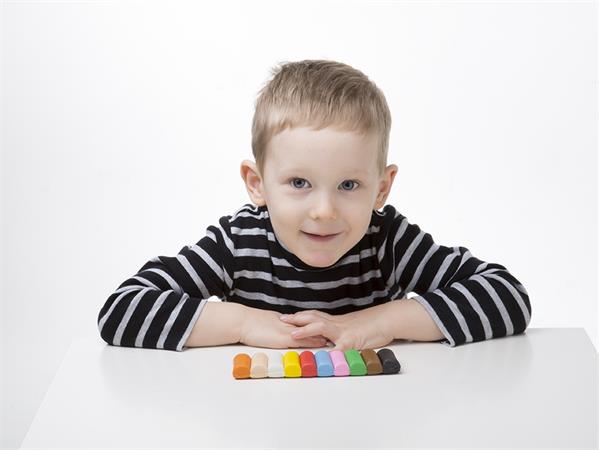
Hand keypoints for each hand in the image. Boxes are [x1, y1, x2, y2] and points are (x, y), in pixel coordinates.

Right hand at [239, 306, 328, 348]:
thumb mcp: (268, 323)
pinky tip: (322, 344)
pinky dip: (313, 342)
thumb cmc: (251, 324)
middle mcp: (290, 325)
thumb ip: (277, 326)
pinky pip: (302, 340)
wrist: (242, 322)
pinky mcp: (284, 339)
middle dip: (324, 329)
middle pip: (311, 326)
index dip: (317, 324)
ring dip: (322, 335)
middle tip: (337, 332)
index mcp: (286, 321)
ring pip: (310, 332)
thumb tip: (283, 329)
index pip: (305, 322)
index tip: (327, 327)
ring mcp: (288, 331)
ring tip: (336, 338)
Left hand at [279, 302, 396, 349]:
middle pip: (313, 318)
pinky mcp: (353, 340)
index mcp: (335, 322)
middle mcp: (337, 324)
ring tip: (294, 334)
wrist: (388, 319)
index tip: (285, 317)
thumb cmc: (371, 325)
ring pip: (322, 328)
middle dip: (296, 319)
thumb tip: (328, 341)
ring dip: (307, 330)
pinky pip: (340, 347)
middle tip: (281, 320)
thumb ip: (338, 334)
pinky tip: (324, 357)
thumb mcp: (351, 328)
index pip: (314, 316)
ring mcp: (344, 331)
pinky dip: (332, 352)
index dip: (300, 316)